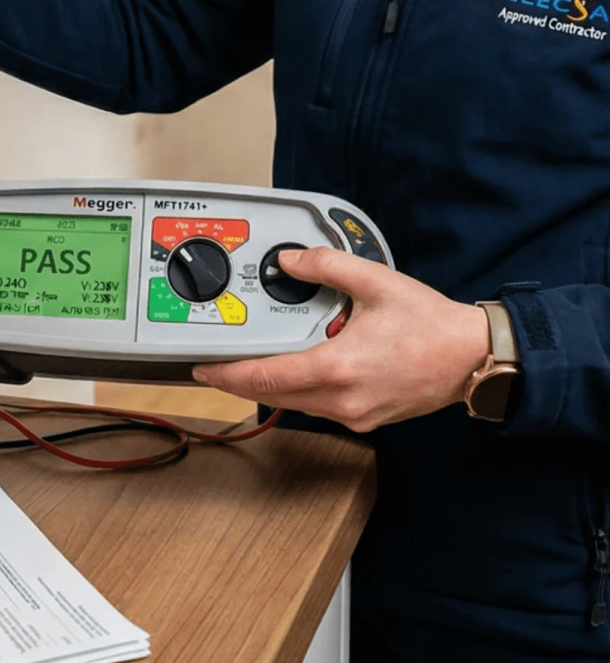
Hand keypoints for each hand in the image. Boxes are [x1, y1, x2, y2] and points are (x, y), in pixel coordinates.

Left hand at [193, 247, 491, 432]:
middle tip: (215, 367)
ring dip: (270, 387)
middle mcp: (344, 399)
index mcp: (339, 368)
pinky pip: (319, 407)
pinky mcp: (366, 418)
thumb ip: (328, 266)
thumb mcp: (377, 283)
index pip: (267, 378)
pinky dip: (300, 390)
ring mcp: (355, 414)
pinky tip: (297, 370)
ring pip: (295, 404)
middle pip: (273, 395)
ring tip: (252, 363)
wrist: (475, 358)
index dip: (228, 374)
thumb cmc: (433, 326)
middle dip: (240, 381)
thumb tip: (291, 260)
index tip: (203, 369)